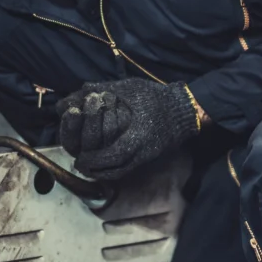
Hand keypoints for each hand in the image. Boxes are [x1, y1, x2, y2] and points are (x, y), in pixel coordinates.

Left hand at [55, 78, 199, 180]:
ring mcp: (146, 157)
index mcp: (136, 135)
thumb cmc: (156, 97)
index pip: (111, 156)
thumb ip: (105, 89)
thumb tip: (83, 89)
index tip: (79, 157)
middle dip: (94, 170)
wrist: (183, 109)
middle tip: (80, 164)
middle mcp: (141, 151)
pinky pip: (127, 170)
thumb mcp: (130, 88)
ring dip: (102, 172)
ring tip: (88, 166)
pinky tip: (104, 163)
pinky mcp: (148, 157)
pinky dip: (113, 170)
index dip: (93, 159)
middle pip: (113, 171)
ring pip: (120, 173)